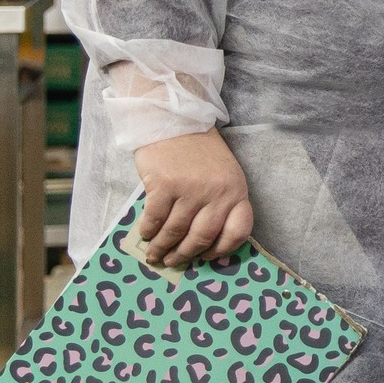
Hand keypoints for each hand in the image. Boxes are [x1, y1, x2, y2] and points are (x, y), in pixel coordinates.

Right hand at [134, 130, 253, 266]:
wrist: (175, 121)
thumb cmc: (200, 152)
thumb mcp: (223, 175)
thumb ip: (219, 203)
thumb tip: (202, 242)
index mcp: (236, 191)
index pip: (238, 231)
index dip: (222, 250)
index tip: (205, 257)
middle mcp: (217, 193)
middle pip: (201, 238)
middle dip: (184, 255)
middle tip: (173, 261)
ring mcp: (191, 189)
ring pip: (175, 232)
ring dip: (162, 248)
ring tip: (154, 254)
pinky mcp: (165, 185)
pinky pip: (155, 219)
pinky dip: (148, 232)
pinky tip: (145, 235)